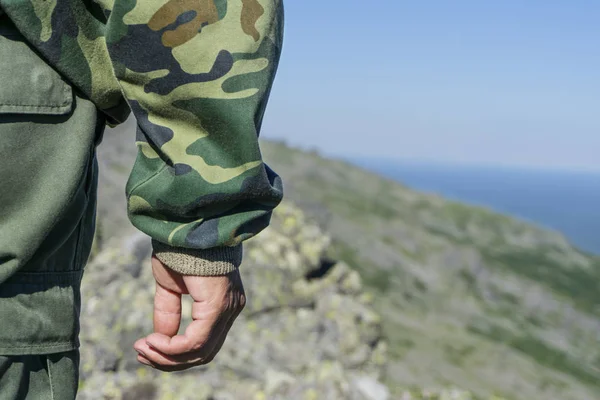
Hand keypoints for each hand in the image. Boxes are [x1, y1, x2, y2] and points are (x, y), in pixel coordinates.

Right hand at [133, 254, 245, 370]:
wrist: (186, 226)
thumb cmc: (181, 249)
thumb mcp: (171, 286)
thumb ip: (168, 312)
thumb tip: (160, 339)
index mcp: (223, 303)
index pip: (204, 343)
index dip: (173, 353)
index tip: (144, 348)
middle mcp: (231, 308)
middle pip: (204, 353)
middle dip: (169, 360)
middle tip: (141, 355)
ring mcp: (228, 308)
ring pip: (201, 351)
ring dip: (167, 357)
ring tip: (143, 350)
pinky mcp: (219, 305)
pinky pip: (197, 340)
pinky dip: (172, 347)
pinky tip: (153, 342)